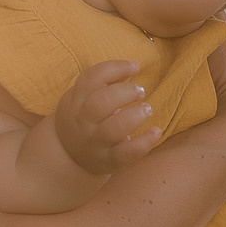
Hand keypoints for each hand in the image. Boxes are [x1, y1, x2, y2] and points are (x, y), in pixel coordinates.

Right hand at [53, 60, 160, 176]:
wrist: (69, 156)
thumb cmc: (84, 118)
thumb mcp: (83, 98)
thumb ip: (104, 82)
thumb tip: (131, 66)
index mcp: (76, 100)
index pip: (91, 78)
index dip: (115, 68)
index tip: (135, 66)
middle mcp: (84, 121)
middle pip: (101, 102)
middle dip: (125, 92)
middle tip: (140, 92)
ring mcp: (96, 142)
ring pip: (113, 129)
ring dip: (135, 116)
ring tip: (147, 109)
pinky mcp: (109, 160)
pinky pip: (127, 153)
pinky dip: (144, 142)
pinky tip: (156, 131)